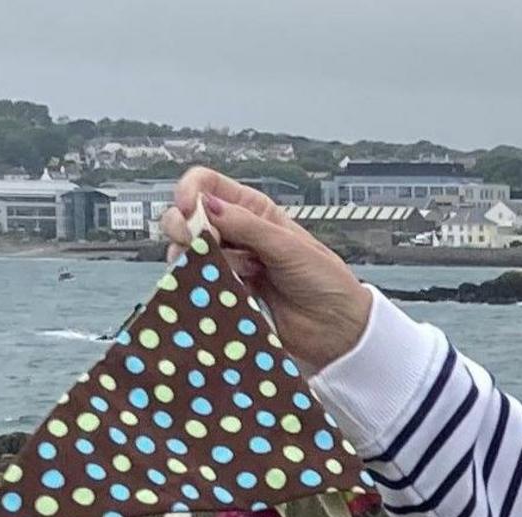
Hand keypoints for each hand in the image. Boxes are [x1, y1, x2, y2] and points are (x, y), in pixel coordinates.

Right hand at [158, 167, 377, 371]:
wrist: (336, 328)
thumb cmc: (325, 281)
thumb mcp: (288, 247)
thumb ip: (248, 226)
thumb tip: (208, 206)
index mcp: (254, 210)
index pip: (207, 184)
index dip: (189, 191)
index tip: (188, 211)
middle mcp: (237, 232)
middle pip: (186, 217)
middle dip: (185, 228)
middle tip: (202, 246)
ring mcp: (229, 262)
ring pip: (188, 250)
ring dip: (196, 260)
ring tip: (231, 275)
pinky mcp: (227, 291)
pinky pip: (198, 282)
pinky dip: (200, 284)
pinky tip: (223, 290)